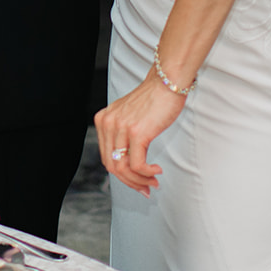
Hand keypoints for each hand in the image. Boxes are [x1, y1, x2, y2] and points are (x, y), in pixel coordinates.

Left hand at [94, 73, 185, 196]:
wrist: (167, 82)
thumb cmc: (153, 99)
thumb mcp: (129, 116)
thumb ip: (123, 135)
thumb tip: (129, 164)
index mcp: (103, 120)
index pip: (106, 158)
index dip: (121, 175)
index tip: (137, 183)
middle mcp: (108, 124)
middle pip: (112, 166)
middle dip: (130, 182)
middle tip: (146, 188)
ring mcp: (121, 128)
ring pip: (123, 168)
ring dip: (140, 181)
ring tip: (154, 182)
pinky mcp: (137, 133)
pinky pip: (137, 164)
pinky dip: (147, 173)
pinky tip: (157, 171)